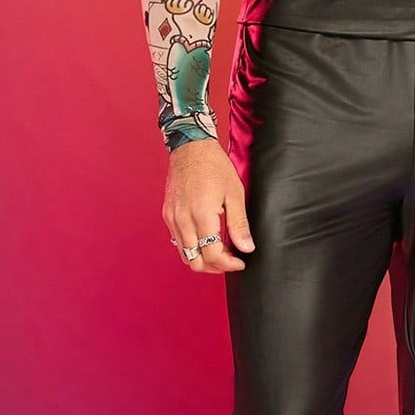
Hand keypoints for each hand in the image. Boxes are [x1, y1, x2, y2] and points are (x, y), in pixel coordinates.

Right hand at [163, 138, 253, 273]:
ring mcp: (172, 218)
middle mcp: (182, 220)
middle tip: (230, 259)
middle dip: (215, 266)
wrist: (191, 147)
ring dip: (202, 258)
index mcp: (201, 215)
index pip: (212, 255)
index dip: (228, 264)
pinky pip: (178, 240)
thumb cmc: (214, 166)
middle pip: (195, 261)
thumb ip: (239, 224)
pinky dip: (192, 247)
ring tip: (220, 249)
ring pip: (184, 254)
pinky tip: (206, 238)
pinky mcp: (167, 214)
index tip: (240, 262)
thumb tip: (246, 247)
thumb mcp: (235, 193)